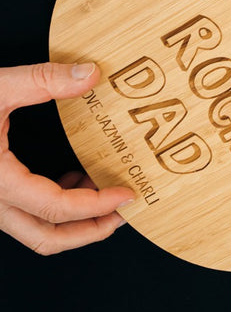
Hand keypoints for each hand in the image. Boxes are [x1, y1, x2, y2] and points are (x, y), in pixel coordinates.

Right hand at [0, 62, 134, 253]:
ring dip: (72, 221)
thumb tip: (91, 74)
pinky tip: (70, 178)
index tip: (127, 195)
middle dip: (90, 232)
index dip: (97, 206)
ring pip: (32, 231)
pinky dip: (51, 206)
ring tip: (103, 194)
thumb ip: (44, 80)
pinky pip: (21, 215)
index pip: (56, 209)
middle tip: (123, 214)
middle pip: (46, 238)